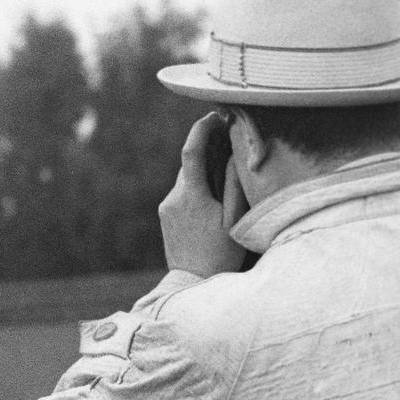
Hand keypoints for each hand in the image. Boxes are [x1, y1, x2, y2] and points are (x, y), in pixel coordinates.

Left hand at [157, 113, 249, 279]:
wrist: (193, 285)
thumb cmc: (220, 255)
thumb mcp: (234, 219)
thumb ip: (232, 184)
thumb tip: (231, 155)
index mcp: (190, 196)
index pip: (191, 151)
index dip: (201, 128)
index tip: (214, 115)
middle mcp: (173, 199)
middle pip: (189, 163)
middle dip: (207, 150)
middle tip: (228, 138)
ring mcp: (166, 208)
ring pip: (186, 178)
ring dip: (202, 171)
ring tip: (224, 170)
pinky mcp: (166, 217)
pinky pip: (182, 192)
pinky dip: (196, 186)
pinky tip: (212, 197)